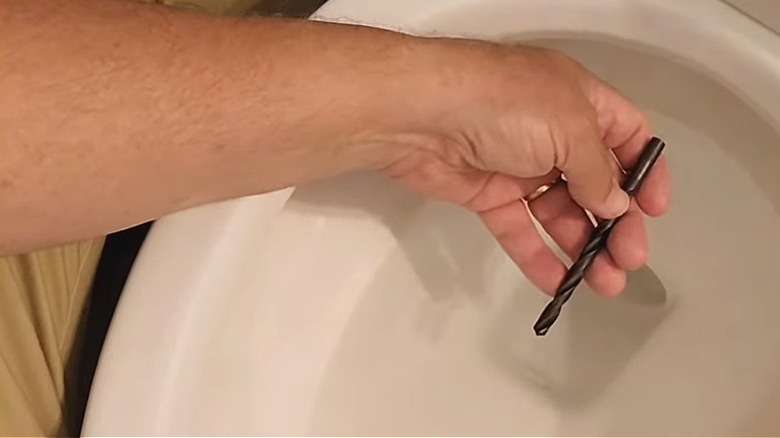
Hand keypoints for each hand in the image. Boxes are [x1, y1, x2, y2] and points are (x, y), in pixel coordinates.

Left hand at [379, 42, 669, 296]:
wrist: (421, 115)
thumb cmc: (497, 102)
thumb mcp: (569, 127)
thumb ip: (597, 171)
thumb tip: (614, 203)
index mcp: (578, 101)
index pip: (626, 135)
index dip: (644, 172)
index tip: (654, 210)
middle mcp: (551, 131)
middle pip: (595, 182)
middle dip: (616, 222)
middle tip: (628, 258)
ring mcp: (518, 164)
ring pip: (558, 212)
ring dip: (582, 246)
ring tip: (602, 282)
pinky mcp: (487, 193)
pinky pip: (519, 229)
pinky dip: (538, 255)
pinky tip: (557, 281)